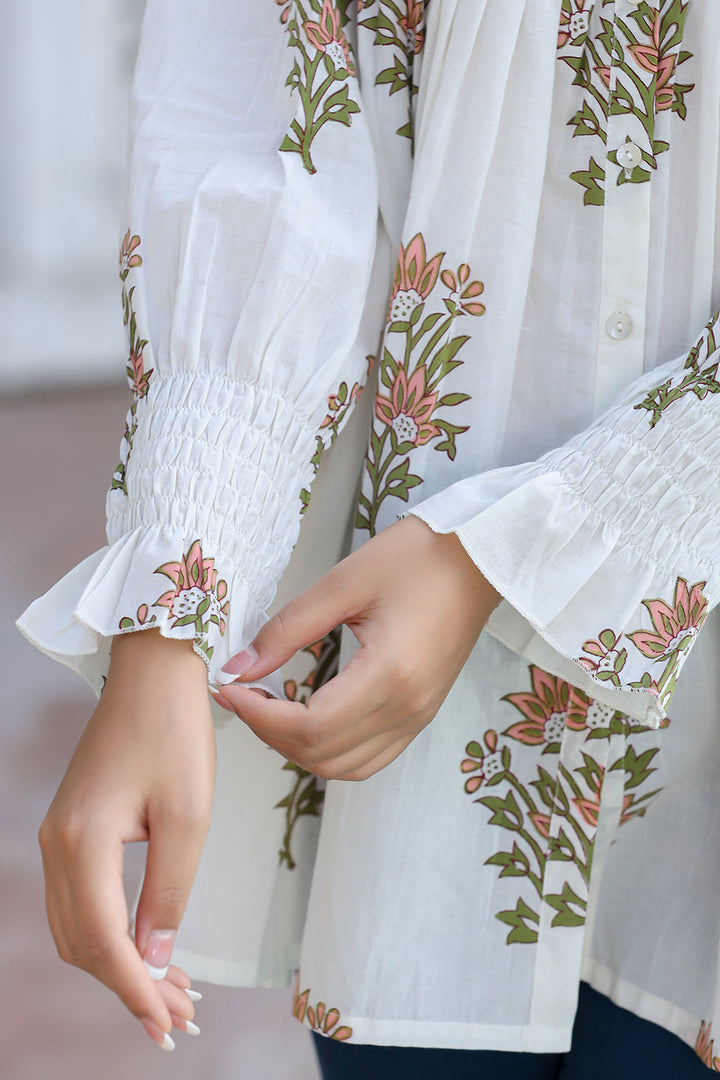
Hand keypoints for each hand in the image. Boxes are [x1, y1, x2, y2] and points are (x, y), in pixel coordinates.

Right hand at [38, 629, 213, 1048]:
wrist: (154, 671)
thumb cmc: (176, 733)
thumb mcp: (187, 816)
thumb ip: (168, 890)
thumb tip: (153, 955)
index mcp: (83, 843)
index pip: (104, 942)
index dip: (135, 990)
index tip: (167, 1026)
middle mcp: (57, 844)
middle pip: (84, 942)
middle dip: (130, 985)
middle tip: (180, 1016)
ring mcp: (59, 834)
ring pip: (79, 925)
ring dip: (120, 963)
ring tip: (172, 991)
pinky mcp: (72, 825)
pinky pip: (82, 897)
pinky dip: (112, 931)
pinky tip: (148, 943)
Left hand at [213, 516, 500, 780]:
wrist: (481, 556)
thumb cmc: (420, 557)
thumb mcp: (344, 581)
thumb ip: (288, 629)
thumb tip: (240, 667)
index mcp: (390, 673)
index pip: (311, 726)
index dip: (261, 717)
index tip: (229, 689)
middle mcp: (408, 707)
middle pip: (324, 755)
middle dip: (271, 734)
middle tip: (243, 695)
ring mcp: (419, 715)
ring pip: (346, 767)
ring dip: (299, 748)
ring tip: (271, 708)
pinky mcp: (422, 712)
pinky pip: (371, 757)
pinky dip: (332, 750)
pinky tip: (309, 718)